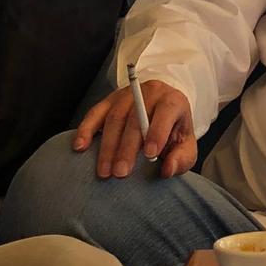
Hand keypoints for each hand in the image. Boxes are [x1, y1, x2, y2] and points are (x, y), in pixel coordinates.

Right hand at [72, 80, 196, 179]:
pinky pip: (95, 113)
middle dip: (127, 147)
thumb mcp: (185, 144)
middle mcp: (150, 93)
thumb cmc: (174, 130)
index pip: (166, 111)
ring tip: (104, 171)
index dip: (157, 131)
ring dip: (107, 146)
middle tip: (120, 173)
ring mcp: (127, 95)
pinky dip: (86, 129)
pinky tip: (80, 147)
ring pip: (115, 117)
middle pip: (136, 118)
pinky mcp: (109, 100)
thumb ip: (181, 158)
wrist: (162, 107)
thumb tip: (167, 170)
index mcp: (173, 101)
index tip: (149, 154)